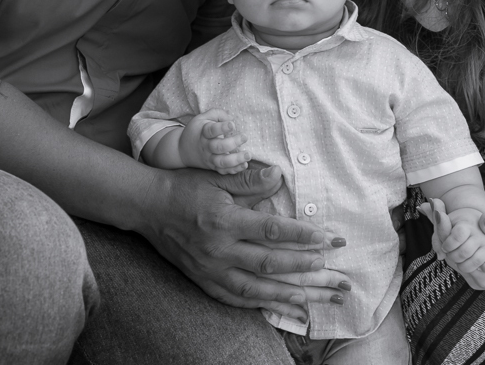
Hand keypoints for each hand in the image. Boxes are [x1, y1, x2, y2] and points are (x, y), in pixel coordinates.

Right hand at [143, 164, 348, 322]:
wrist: (149, 207)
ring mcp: (211, 270)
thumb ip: (249, 180)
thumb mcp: (216, 176)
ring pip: (256, 290)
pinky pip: (236, 299)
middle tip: (335, 276)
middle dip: (307, 272)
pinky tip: (283, 308)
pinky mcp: (204, 281)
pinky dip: (261, 305)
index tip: (330, 240)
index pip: (272, 231)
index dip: (303, 237)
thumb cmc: (186, 187)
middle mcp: (219, 250)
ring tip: (318, 301)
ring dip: (290, 296)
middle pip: (270, 266)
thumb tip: (279, 177)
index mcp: (224, 220)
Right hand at [179, 109, 250, 173]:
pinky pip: (223, 171)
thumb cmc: (197, 131)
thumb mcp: (202, 118)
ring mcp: (209, 158)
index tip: (233, 124)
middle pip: (218, 147)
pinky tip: (244, 165)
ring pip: (222, 162)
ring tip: (248, 155)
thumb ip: (217, 113)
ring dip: (236, 160)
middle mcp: (206, 147)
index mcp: (203, 133)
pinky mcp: (213, 167)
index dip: (222, 127)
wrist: (183, 150)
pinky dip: (234, 169)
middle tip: (245, 137)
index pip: (211, 130)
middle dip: (232, 143)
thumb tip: (230, 117)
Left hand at [422, 199, 484, 292]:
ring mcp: (479, 275)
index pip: (454, 252)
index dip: (444, 229)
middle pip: (450, 253)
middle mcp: (477, 279)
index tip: (437, 209)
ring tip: (434, 208)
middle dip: (440, 228)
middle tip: (429, 205)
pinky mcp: (483, 269)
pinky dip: (457, 237)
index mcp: (484, 275)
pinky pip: (463, 252)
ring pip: (455, 252)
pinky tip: (450, 220)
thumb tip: (482, 218)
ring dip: (446, 232)